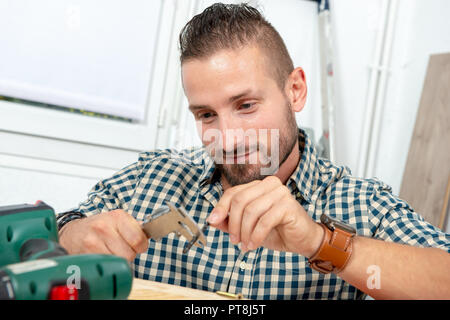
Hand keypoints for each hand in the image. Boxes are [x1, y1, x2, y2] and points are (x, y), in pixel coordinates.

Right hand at [59, 210, 148, 261]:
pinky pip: (105, 266)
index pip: (139, 239)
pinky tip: (102, 256)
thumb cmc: (100, 227)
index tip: (138, 246)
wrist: (74, 233)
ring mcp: (93, 241)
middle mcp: (104, 227)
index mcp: (117, 216)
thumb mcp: (118, 221)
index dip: (141, 246)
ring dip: (117, 261)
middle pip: (129, 254)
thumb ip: (136, 228)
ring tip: (111, 252)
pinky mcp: (85, 254)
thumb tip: (150, 234)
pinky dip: (107, 265)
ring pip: (118, 262)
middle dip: (129, 255)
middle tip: (121, 249)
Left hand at [207, 176, 323, 256]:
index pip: (233, 192)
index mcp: (258, 186)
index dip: (220, 207)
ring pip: (251, 211)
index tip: (212, 221)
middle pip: (240, 200)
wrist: (302, 240)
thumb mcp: (248, 228)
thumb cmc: (277, 231)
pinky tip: (253, 245)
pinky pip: (264, 221)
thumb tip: (212, 221)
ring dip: (245, 232)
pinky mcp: (288, 205)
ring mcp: (280, 193)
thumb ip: (231, 222)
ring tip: (245, 245)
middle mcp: (269, 185)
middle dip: (233, 223)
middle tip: (234, 240)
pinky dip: (255, 236)